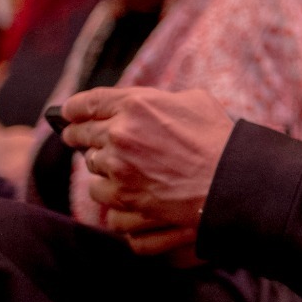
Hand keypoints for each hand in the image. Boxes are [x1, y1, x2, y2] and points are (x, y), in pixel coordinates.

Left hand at [60, 87, 234, 252]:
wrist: (233, 182)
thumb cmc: (220, 139)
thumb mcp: (194, 102)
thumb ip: (158, 101)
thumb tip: (140, 106)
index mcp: (136, 106)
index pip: (87, 103)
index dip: (73, 108)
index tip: (68, 114)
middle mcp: (120, 136)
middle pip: (81, 134)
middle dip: (79, 136)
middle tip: (80, 140)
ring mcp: (119, 171)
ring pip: (91, 169)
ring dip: (103, 169)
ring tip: (124, 170)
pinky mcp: (124, 200)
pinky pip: (100, 196)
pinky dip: (113, 195)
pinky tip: (130, 192)